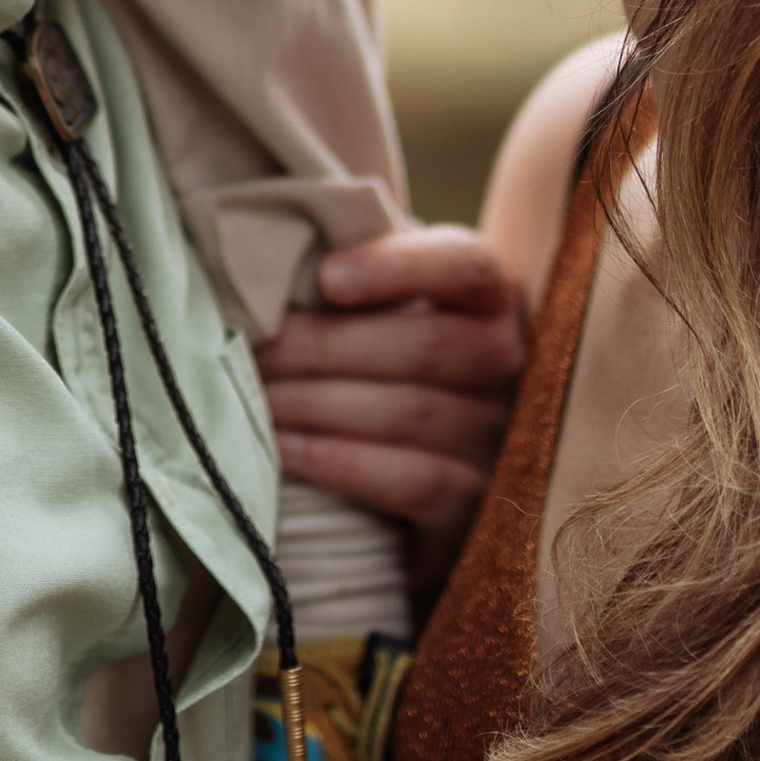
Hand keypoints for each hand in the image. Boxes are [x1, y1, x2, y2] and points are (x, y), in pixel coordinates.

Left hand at [258, 229, 526, 593]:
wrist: (429, 477)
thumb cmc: (388, 362)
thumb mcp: (389, 309)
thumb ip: (357, 280)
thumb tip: (275, 255)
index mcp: (491, 297)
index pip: (466, 265)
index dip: (398, 267)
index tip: (326, 277)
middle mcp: (508, 364)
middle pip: (423, 345)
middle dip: (322, 345)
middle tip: (251, 347)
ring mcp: (498, 439)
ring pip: (408, 412)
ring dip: (316, 402)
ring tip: (255, 396)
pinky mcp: (474, 506)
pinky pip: (409, 479)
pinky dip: (337, 461)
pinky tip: (282, 449)